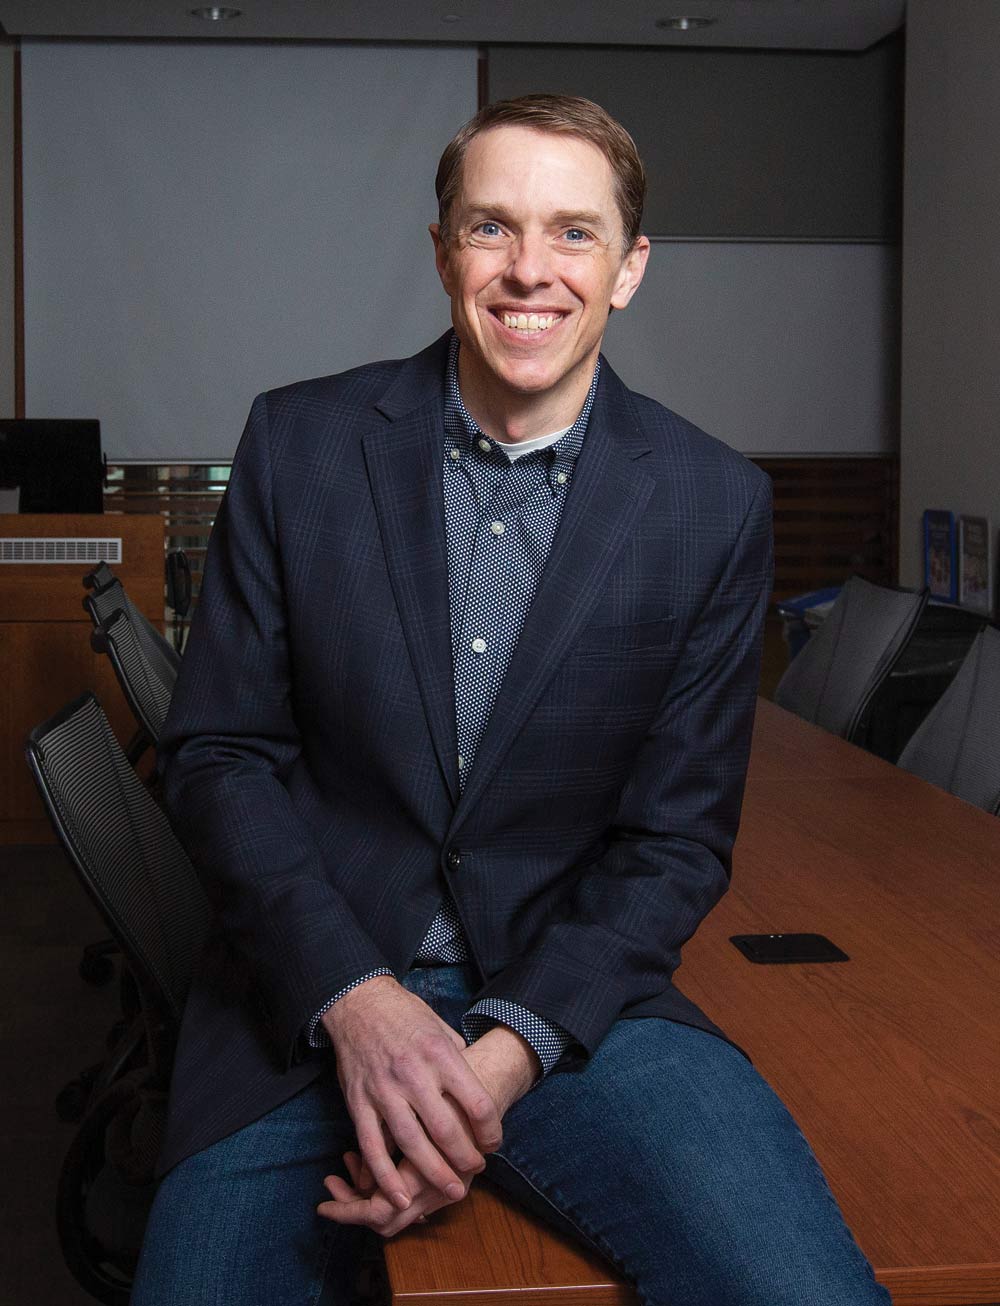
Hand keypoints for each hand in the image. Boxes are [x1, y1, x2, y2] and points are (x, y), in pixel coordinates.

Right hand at [321, 976, 502, 1210]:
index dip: (490, 1130)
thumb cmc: (405, 1015)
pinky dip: (384, 1177)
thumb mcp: (441, 1027)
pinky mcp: (359, 1102)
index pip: (477, 1102)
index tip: (493, 1142)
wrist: (358, 1002)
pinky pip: (371, 1147)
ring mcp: (383, 1090)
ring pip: (411, 1144)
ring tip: (452, 1191)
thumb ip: (459, 1059)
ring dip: (434, 1174)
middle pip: (447, 1130)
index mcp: (440, 1054)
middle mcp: (413, 1074)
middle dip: (466, 1158)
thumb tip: (476, 1086)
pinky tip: (400, 1197)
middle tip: (475, 1170)